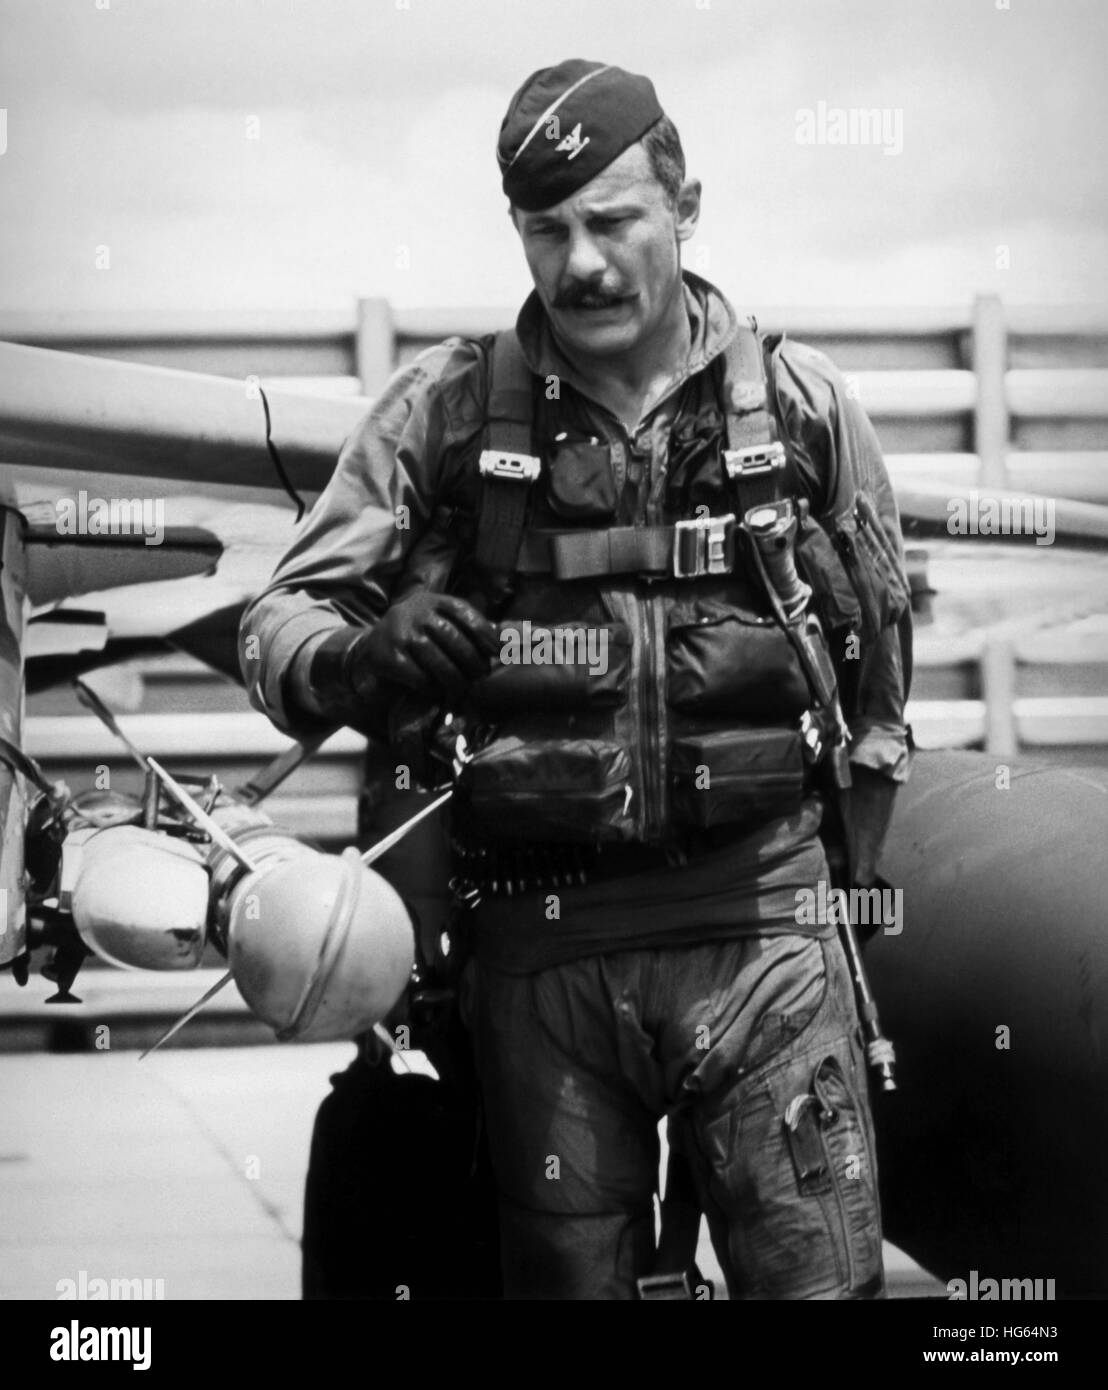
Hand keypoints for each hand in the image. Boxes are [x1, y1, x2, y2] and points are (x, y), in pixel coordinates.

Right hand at [351, 591, 499, 697]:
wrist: (368, 647)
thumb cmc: (414, 634)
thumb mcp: (436, 620)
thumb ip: (465, 626)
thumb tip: (507, 639)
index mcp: (432, 601)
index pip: (465, 613)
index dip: (485, 634)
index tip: (496, 652)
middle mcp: (416, 613)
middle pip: (455, 640)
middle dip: (473, 662)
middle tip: (480, 676)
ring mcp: (401, 634)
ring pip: (439, 662)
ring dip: (456, 679)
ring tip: (462, 688)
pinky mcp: (389, 658)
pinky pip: (420, 678)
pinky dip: (433, 687)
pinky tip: (437, 690)